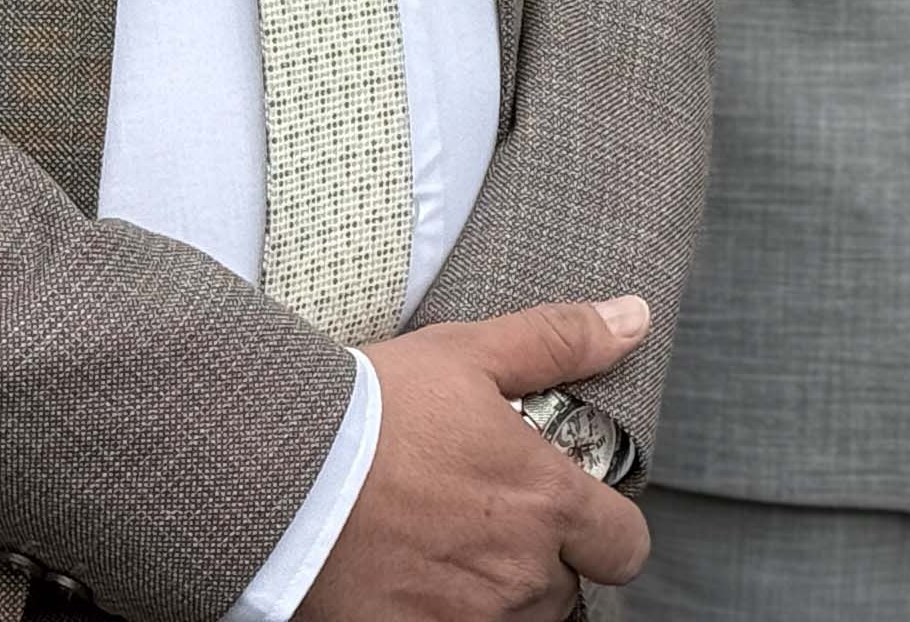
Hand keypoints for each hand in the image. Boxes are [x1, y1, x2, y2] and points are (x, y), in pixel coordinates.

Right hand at [300, 298, 653, 620]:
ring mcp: (467, 621)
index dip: (606, 532)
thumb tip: (633, 318)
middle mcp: (519, 573)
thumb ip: (560, 342)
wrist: (276, 474)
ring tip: (448, 552)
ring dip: (497, 598)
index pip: (624, 546)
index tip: (576, 517)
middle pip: (565, 589)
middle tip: (490, 524)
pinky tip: (412, 586)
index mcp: (546, 501)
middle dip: (540, 561)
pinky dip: (444, 618)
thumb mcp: (470, 354)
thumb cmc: (370, 412)